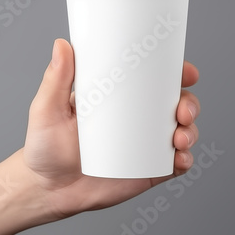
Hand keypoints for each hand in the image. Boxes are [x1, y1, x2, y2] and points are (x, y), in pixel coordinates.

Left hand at [22, 38, 200, 221]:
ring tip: (179, 138)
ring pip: (181, 132)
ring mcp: (144, 146)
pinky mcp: (147, 171)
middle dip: (190, 104)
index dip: (176, 73)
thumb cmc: (44, 147)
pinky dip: (185, 160)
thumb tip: (61, 45)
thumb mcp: (47, 108)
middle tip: (182, 110)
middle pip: (176, 104)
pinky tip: (181, 159)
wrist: (46, 189)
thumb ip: (55, 79)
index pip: (154, 80)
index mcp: (120, 98)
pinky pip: (175, 164)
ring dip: (190, 131)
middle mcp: (137, 119)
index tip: (185, 72)